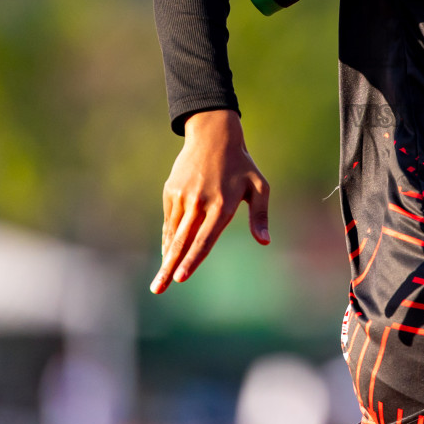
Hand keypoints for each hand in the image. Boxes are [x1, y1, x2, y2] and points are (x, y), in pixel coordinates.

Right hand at [150, 109, 269, 293]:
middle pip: (182, 241)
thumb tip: (265, 241)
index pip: (205, 239)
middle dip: (169, 268)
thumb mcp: (259, 187)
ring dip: (165, 258)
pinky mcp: (171, 191)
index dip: (193, 259)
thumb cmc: (241, 165)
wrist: (213, 135)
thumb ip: (260, 215)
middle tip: (159, 289)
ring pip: (173, 234)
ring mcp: (183, 196)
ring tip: (159, 281)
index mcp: (223, 204)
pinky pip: (169, 222)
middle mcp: (200, 202)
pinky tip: (166, 256)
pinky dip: (167, 240)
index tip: (182, 278)